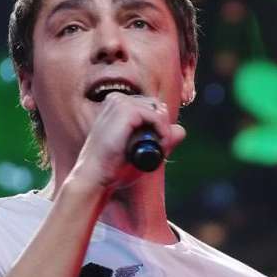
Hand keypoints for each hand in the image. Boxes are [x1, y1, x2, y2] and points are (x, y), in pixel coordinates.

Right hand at [70, 93, 185, 189]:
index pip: (151, 107)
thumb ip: (161, 140)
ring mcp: (120, 102)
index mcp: (117, 105)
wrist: (95, 177)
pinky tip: (158, 146)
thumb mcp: (142, 151)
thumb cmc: (113, 167)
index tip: (157, 146)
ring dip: (164, 132)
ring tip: (157, 150)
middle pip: (158, 106)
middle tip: (158, 149)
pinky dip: (163, 133)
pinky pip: (157, 117)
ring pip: (159, 111)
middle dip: (163, 128)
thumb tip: (181, 130)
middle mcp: (117, 99)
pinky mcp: (125, 110)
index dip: (159, 126)